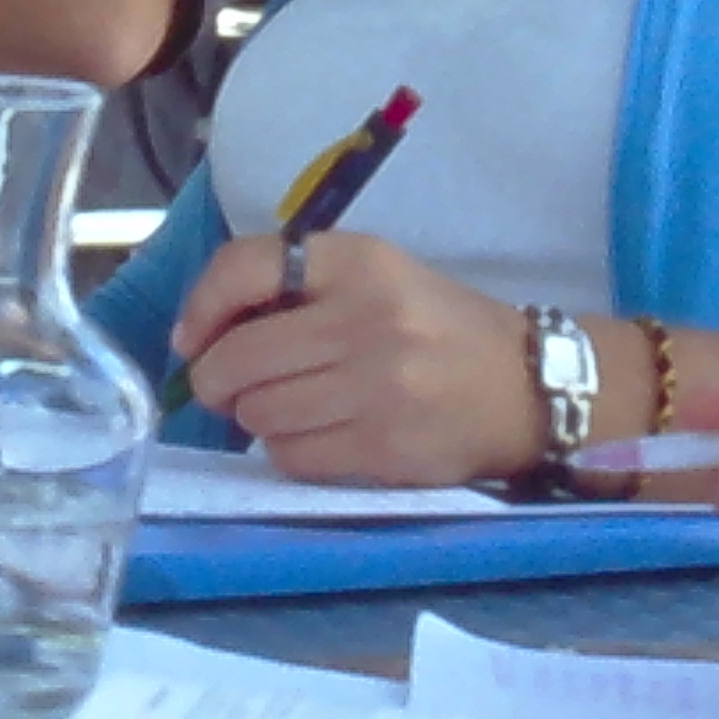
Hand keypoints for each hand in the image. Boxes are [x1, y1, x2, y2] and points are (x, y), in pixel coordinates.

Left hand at [167, 227, 539, 482]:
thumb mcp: (378, 277)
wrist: (527, 387)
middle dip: (216, 379)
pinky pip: (292, 457)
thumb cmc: (437, 327)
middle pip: (239, 358)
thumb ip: (299, 290)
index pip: (247, 266)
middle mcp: (367, 319)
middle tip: (226, 387)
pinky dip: (287, 451)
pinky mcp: (384, 448)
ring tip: (285, 409)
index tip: (191, 338)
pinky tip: (315, 436)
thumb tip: (202, 334)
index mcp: (363, 262)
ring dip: (254, 417)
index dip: (202, 304)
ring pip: (259, 413)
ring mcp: (377, 388)